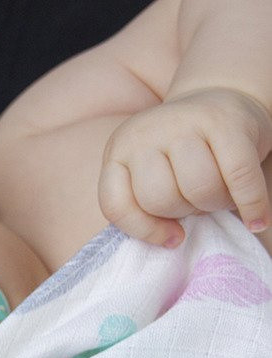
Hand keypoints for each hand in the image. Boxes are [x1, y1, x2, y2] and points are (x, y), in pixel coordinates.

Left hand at [98, 88, 271, 246]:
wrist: (218, 101)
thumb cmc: (179, 156)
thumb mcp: (146, 176)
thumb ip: (142, 206)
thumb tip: (171, 240)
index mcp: (118, 151)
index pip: (116, 205)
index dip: (144, 230)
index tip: (170, 238)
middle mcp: (145, 132)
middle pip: (160, 199)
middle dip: (183, 212)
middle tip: (196, 202)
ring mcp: (184, 122)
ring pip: (198, 188)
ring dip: (215, 204)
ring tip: (218, 196)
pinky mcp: (226, 121)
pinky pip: (238, 176)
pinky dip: (250, 204)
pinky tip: (256, 220)